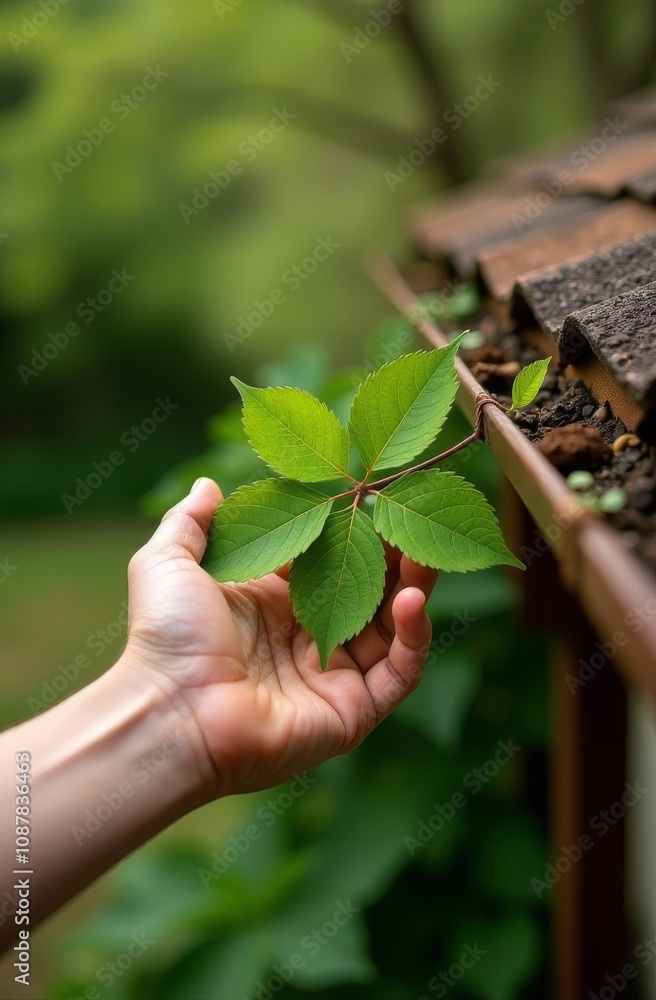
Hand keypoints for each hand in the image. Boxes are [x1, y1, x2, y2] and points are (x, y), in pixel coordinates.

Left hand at [120, 478, 436, 798]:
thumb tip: (208, 483)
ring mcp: (332, 676)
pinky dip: (414, 637)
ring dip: (414, 589)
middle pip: (368, 591)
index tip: (373, 497)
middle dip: (393, 556)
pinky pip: (400, 673)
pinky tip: (411, 600)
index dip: (352, 531)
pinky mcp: (352, 711)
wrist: (171, 710)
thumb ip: (191, 520)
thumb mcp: (167, 562)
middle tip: (411, 520)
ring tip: (424, 553)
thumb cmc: (166, 637)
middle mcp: (305, 637)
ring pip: (392, 629)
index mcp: (270, 603)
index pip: (328, 560)